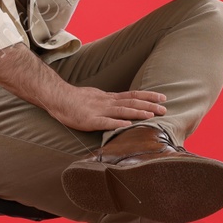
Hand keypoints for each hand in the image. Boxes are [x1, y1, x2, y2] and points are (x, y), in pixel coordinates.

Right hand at [50, 85, 168, 132]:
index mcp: (109, 98)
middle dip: (149, 105)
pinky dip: (116, 124)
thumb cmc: (76, 100)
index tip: (162, 97)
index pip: (132, 96)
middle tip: (165, 108)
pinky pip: (105, 123)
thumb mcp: (96, 97)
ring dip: (138, 113)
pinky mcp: (90, 121)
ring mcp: (99, 111)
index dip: (148, 97)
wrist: (57, 98)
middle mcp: (107, 103)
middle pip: (132, 103)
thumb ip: (109, 102)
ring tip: (152, 115)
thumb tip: (122, 105)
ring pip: (122, 111)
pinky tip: (127, 126)